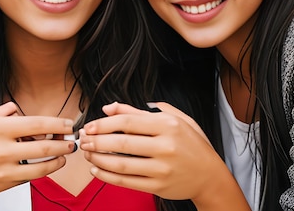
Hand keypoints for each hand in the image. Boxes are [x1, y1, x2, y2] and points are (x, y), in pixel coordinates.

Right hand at [0, 102, 75, 210]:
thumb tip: (16, 109)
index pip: (36, 122)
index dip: (57, 123)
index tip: (67, 124)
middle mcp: (1, 148)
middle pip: (45, 144)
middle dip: (64, 141)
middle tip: (73, 139)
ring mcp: (4, 167)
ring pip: (42, 164)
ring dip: (60, 158)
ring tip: (66, 152)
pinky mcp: (5, 183)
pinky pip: (32, 176)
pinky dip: (47, 170)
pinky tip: (52, 164)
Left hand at [79, 102, 249, 210]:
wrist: (209, 175)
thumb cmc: (191, 144)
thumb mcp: (174, 119)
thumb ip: (140, 112)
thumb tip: (110, 107)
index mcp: (168, 125)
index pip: (127, 122)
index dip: (103, 124)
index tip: (89, 126)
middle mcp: (165, 146)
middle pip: (121, 142)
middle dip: (96, 141)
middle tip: (83, 140)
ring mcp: (161, 168)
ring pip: (120, 164)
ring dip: (98, 159)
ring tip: (88, 155)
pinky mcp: (158, 186)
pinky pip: (126, 181)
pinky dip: (107, 176)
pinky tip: (97, 170)